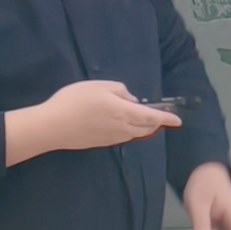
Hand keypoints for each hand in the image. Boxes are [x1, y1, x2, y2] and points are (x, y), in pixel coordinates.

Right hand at [7, 77, 181, 160]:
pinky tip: (122, 125)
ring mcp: (111, 138)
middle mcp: (122, 128)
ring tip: (144, 121)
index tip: (178, 120)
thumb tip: (131, 100)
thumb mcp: (99, 86)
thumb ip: (120, 91)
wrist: (52, 127)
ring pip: (134, 134)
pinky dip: (129, 131)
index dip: (166, 118)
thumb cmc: (75, 102)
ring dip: (143, 128)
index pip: (151, 117)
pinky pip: (122, 137)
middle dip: (155, 124)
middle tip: (161, 119)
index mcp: (124, 112)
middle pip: (145, 129)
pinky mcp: (100, 143)